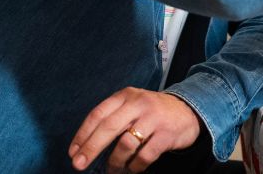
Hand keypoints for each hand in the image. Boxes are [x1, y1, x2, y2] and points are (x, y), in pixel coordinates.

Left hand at [69, 88, 200, 172]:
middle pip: (108, 127)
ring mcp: (154, 118)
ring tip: (112, 169)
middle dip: (91, 148)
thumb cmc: (152, 112)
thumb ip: (113, 118)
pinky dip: (135, 166)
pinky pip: (144, 156)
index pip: (98, 114)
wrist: (189, 111)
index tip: (73, 152)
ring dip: (115, 162)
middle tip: (79, 165)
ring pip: (125, 144)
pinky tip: (132, 168)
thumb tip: (86, 145)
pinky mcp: (167, 134)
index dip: (83, 134)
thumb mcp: (133, 105)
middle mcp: (139, 103)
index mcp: (126, 95)